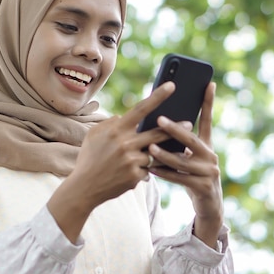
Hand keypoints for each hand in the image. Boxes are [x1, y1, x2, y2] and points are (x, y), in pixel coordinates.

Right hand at [48, 81, 180, 241]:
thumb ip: (111, 123)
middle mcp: (126, 144)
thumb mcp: (94, 135)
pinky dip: (143, 170)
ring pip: (155, 154)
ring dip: (158, 154)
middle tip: (189, 123)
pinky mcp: (136, 177)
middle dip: (175, 128)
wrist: (84, 187)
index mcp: (117, 129)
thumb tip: (124, 116)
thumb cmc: (89, 158)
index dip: (158, 96)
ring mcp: (132, 161)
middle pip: (157, 133)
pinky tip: (131, 173)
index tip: (172, 85)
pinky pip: (148, 170)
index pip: (142, 108)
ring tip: (163, 152)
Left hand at [148, 82, 223, 247]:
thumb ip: (179, 143)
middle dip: (174, 129)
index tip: (209, 83)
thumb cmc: (192, 176)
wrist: (209, 206)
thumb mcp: (189, 157)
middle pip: (192, 139)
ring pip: (182, 161)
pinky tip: (150, 168)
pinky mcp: (202, 187)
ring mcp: (209, 172)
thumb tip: (155, 122)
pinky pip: (180, 178)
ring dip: (164, 154)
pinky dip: (164, 173)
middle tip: (159, 119)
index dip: (208, 101)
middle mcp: (210, 155)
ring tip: (149, 147)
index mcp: (206, 145)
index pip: (208, 119)